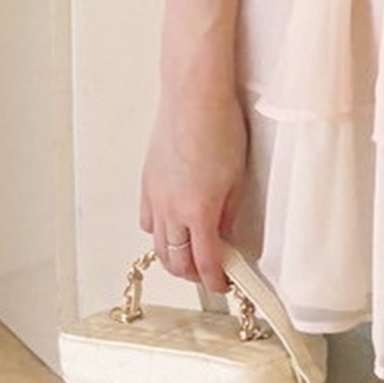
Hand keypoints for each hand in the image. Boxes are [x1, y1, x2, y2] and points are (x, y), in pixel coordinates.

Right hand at [138, 101, 248, 294]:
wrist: (194, 97)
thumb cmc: (219, 126)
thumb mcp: (237, 176)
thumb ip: (229, 212)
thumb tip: (226, 235)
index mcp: (198, 211)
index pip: (205, 262)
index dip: (215, 280)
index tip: (223, 285)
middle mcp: (171, 209)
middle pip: (176, 261)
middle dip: (193, 275)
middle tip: (210, 274)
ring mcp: (155, 196)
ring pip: (159, 245)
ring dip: (174, 258)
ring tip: (191, 257)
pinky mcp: (147, 184)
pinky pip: (148, 221)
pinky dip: (159, 234)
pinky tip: (172, 229)